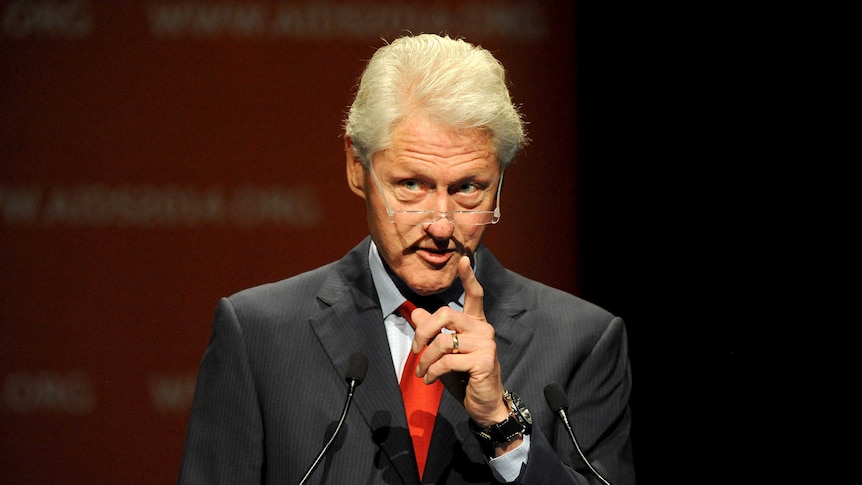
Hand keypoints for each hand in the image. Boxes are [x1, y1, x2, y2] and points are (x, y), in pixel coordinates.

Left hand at [410, 256, 510, 427]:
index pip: (475, 295)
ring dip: (426, 359)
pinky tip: (430, 379)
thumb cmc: (465, 377)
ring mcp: (485, 344)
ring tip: (422, 372)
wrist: (484, 404)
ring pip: (443, 341)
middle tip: (415, 349)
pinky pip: (447, 360)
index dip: (468, 277)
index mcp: (476, 323)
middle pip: (446, 314)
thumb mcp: (445, 353)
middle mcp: (483, 329)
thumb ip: (433, 332)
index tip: (463, 259)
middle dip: (423, 331)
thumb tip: (416, 313)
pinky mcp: (483, 360)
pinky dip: (433, 371)